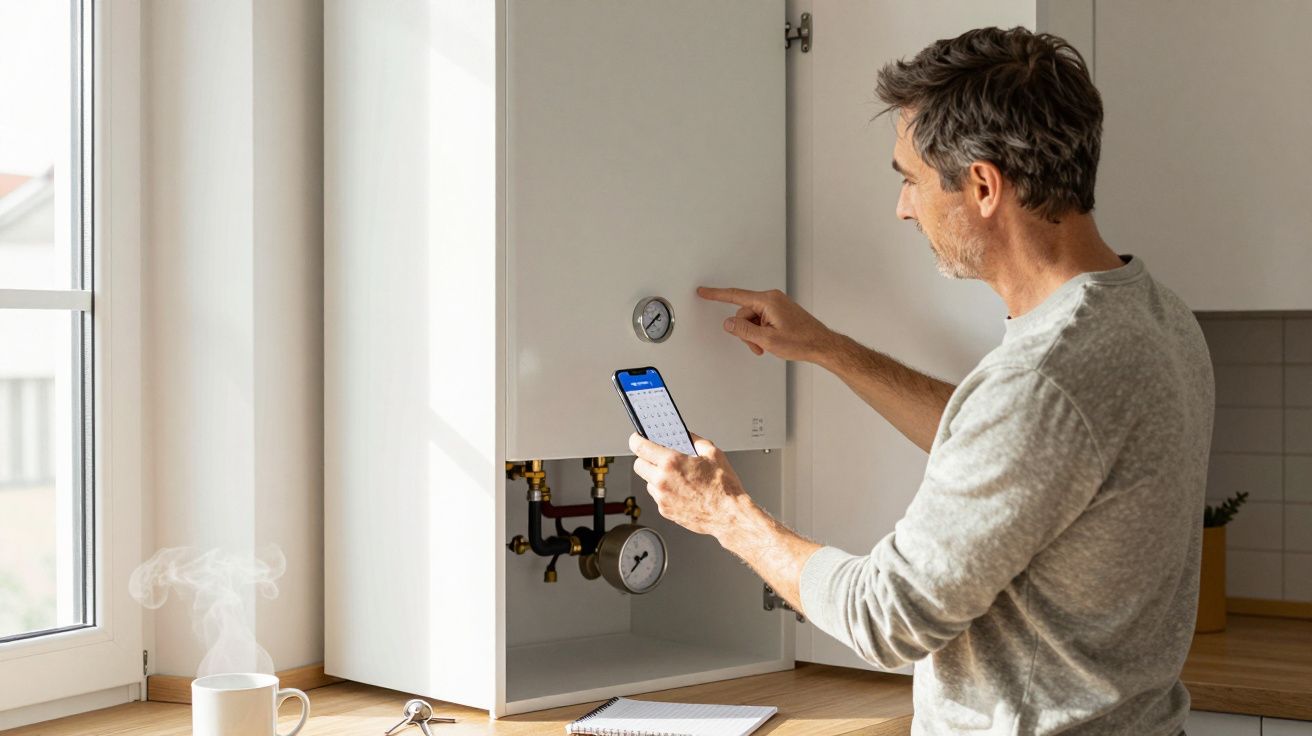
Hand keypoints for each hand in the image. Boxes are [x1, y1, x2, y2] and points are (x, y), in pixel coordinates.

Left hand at [629, 432, 748, 537]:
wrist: (729, 515)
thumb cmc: (724, 488)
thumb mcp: (713, 454)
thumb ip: (695, 440)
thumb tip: (686, 435)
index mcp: (671, 462)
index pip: (639, 446)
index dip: (636, 440)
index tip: (638, 439)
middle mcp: (662, 480)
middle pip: (638, 465)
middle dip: (646, 459)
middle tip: (659, 457)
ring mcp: (662, 498)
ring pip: (647, 482)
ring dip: (655, 476)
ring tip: (675, 476)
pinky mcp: (665, 511)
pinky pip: (657, 496)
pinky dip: (664, 492)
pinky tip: (680, 490)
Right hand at [697, 286, 836, 362]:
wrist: (822, 345)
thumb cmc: (802, 341)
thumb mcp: (767, 339)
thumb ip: (744, 330)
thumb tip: (728, 323)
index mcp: (768, 301)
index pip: (736, 296)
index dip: (716, 295)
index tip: (703, 291)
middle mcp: (772, 299)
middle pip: (744, 314)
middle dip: (746, 332)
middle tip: (758, 346)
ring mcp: (776, 305)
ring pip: (752, 320)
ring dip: (755, 335)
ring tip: (767, 346)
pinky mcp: (779, 312)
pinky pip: (761, 320)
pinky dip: (762, 333)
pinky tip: (772, 341)